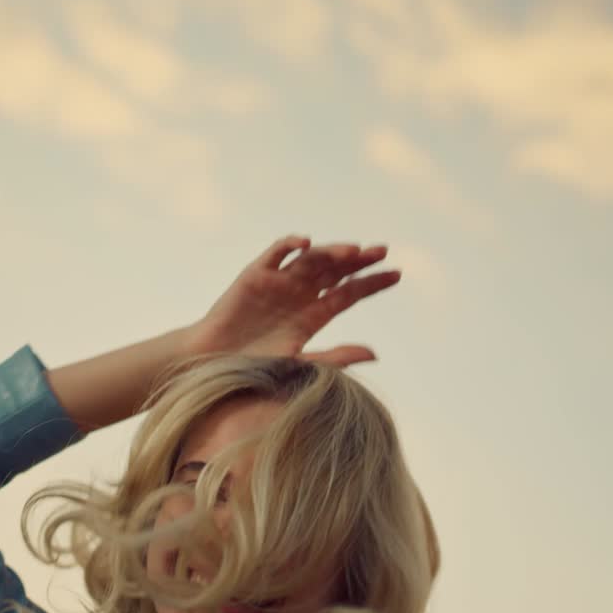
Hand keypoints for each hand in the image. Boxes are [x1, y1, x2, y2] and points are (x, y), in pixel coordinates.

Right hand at [188, 236, 399, 365]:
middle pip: (336, 270)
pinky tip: (307, 244)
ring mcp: (279, 281)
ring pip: (312, 259)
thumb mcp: (302, 365)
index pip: (349, 292)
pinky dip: (290, 245)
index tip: (397, 274)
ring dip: (332, 252)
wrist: (215, 365)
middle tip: (382, 251)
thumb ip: (337, 357)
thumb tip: (375, 353)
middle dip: (359, 260)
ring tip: (354, 251)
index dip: (372, 283)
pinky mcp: (255, 275)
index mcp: (314, 314)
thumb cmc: (255, 369)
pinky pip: (276, 253)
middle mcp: (300, 293)